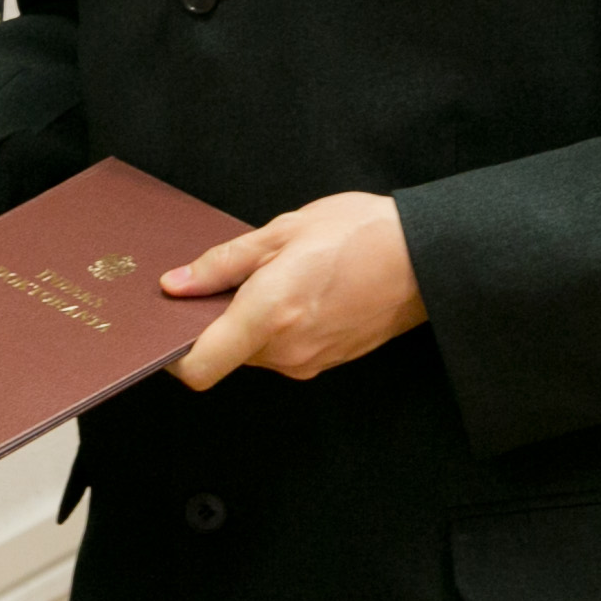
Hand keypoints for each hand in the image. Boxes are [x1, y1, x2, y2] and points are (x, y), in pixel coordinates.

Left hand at [165, 192, 426, 391]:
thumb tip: (176, 286)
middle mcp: (285, 352)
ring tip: (274, 274)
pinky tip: (299, 289)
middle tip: (228, 277)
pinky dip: (278, 327)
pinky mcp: (328, 360)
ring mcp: (308, 361)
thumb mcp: (282, 231)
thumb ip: (223, 263)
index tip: (173, 324)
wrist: (426, 257)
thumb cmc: (359, 234)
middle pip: (224, 356)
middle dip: (216, 323)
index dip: (174, 355)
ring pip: (255, 352)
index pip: (198, 369)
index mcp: (267, 317)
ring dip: (250, 322)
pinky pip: (285, 350)